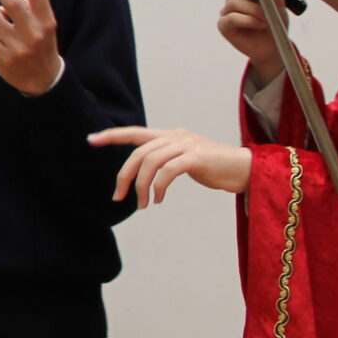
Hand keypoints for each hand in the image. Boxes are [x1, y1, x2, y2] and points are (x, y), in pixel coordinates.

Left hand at [0, 0, 60, 94]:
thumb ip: (27, 11)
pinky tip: (4, 47)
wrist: (44, 81)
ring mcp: (18, 46)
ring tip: (7, 32)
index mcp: (47, 21)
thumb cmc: (41, 45)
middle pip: (11, 1)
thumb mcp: (43, 26)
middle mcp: (34, 32)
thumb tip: (1, 3)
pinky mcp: (4, 58)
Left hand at [88, 126, 253, 204]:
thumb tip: (143, 172)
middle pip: (139, 152)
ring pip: (150, 162)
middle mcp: (176, 136)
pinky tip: (159, 199)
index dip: (112, 136)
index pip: (135, 133)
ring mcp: (186, 145)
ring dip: (142, 186)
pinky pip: (168, 171)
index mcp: (170, 136)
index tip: (91, 140)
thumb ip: (165, 161)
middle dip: (124, 176)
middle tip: (118, 197)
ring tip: (143, 204)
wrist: (246, 170)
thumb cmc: (215, 168)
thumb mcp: (185, 160)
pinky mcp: (197, 157)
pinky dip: (159, 187)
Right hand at [220, 0, 288, 86]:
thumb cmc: (274, 22)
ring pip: (235, 2)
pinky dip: (249, 20)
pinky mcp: (225, 27)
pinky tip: (260, 24)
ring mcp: (227, 13)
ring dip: (254, 9)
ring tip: (266, 17)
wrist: (275, 47)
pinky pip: (232, 18)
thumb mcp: (277, 1)